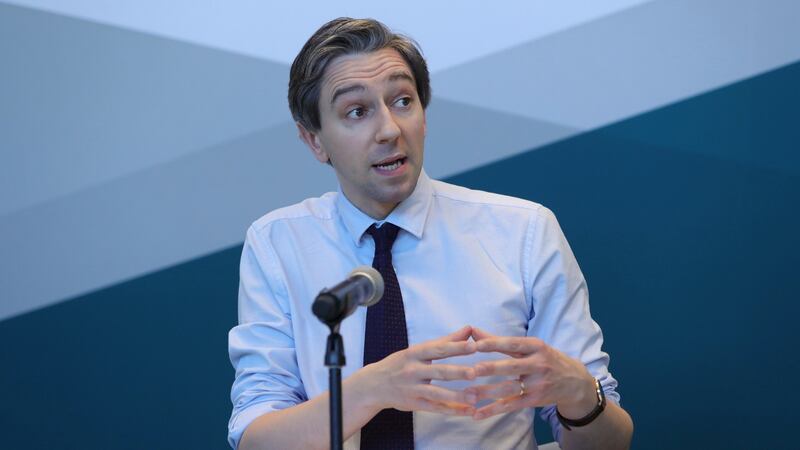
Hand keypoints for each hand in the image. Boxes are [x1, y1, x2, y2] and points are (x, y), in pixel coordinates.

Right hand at [361, 325, 478, 415]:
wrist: (373, 385)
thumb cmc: (400, 364)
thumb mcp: (418, 350)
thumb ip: (445, 341)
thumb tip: (469, 329)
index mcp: (415, 354)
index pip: (438, 349)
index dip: (456, 347)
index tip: (474, 345)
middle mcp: (413, 370)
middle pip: (438, 371)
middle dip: (457, 372)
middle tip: (475, 372)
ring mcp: (413, 389)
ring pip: (437, 393)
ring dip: (456, 396)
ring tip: (475, 397)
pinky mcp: (414, 404)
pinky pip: (435, 408)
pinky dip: (452, 410)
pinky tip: (467, 411)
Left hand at [466, 327, 596, 419]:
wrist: (575, 382)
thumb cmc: (546, 359)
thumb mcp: (530, 347)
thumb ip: (500, 340)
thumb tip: (473, 331)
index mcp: (536, 347)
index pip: (513, 344)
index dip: (494, 344)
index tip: (476, 344)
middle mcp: (538, 365)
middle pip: (512, 366)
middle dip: (491, 368)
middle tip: (471, 370)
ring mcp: (537, 384)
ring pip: (509, 388)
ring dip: (488, 392)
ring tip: (468, 394)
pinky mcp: (535, 400)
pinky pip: (511, 405)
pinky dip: (494, 410)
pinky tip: (478, 413)